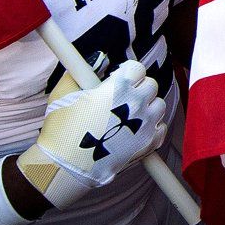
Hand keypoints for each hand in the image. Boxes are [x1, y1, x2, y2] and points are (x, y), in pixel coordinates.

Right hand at [15, 61, 168, 208]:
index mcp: (119, 87)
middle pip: (150, 85)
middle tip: (123, 97)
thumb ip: (83, 69)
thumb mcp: (65, 91)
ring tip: (129, 115)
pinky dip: (152, 127)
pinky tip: (136, 130)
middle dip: (138, 87)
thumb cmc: (62, 128)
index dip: (127, 72)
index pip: (137, 68)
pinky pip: (161, 128)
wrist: (67, 165)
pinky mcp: (148, 144)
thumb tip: (100, 58)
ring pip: (159, 106)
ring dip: (147, 107)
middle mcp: (136, 103)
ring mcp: (145, 124)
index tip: (118, 78)